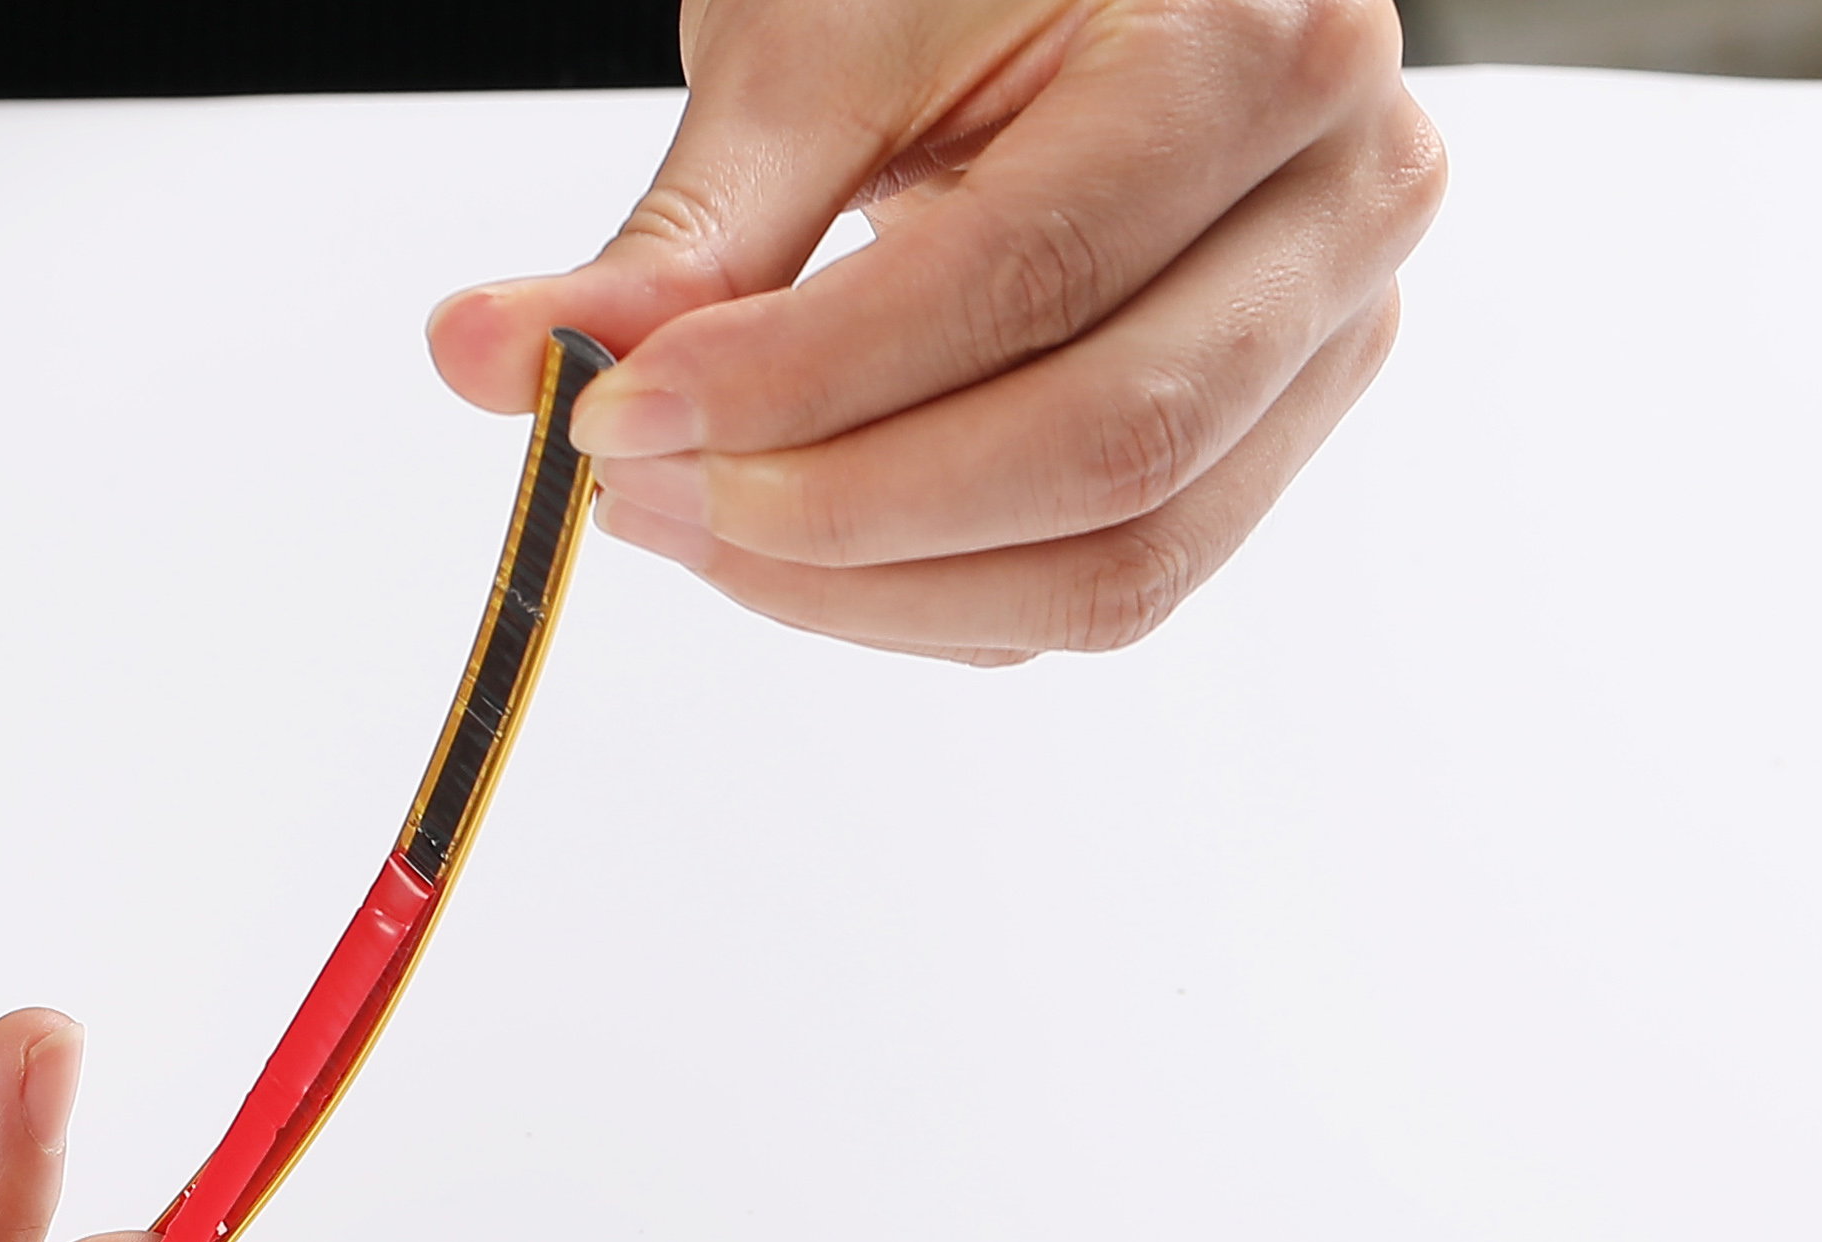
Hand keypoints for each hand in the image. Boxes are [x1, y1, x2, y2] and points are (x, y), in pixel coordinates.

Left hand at [430, 0, 1446, 659]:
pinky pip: (1090, 595)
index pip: (1025, 279)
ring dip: (867, 589)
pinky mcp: (1258, 448)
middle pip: (1096, 449)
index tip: (611, 413)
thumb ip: (675, 234)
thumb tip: (478, 360)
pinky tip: (790, 546)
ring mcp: (1326, 346)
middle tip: (635, 492)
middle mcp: (1343, 207)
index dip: (800, 380)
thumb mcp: (815, 47)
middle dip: (834, 510)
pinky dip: (919, 605)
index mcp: (1264, 49)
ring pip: (1109, 566)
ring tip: (692, 523)